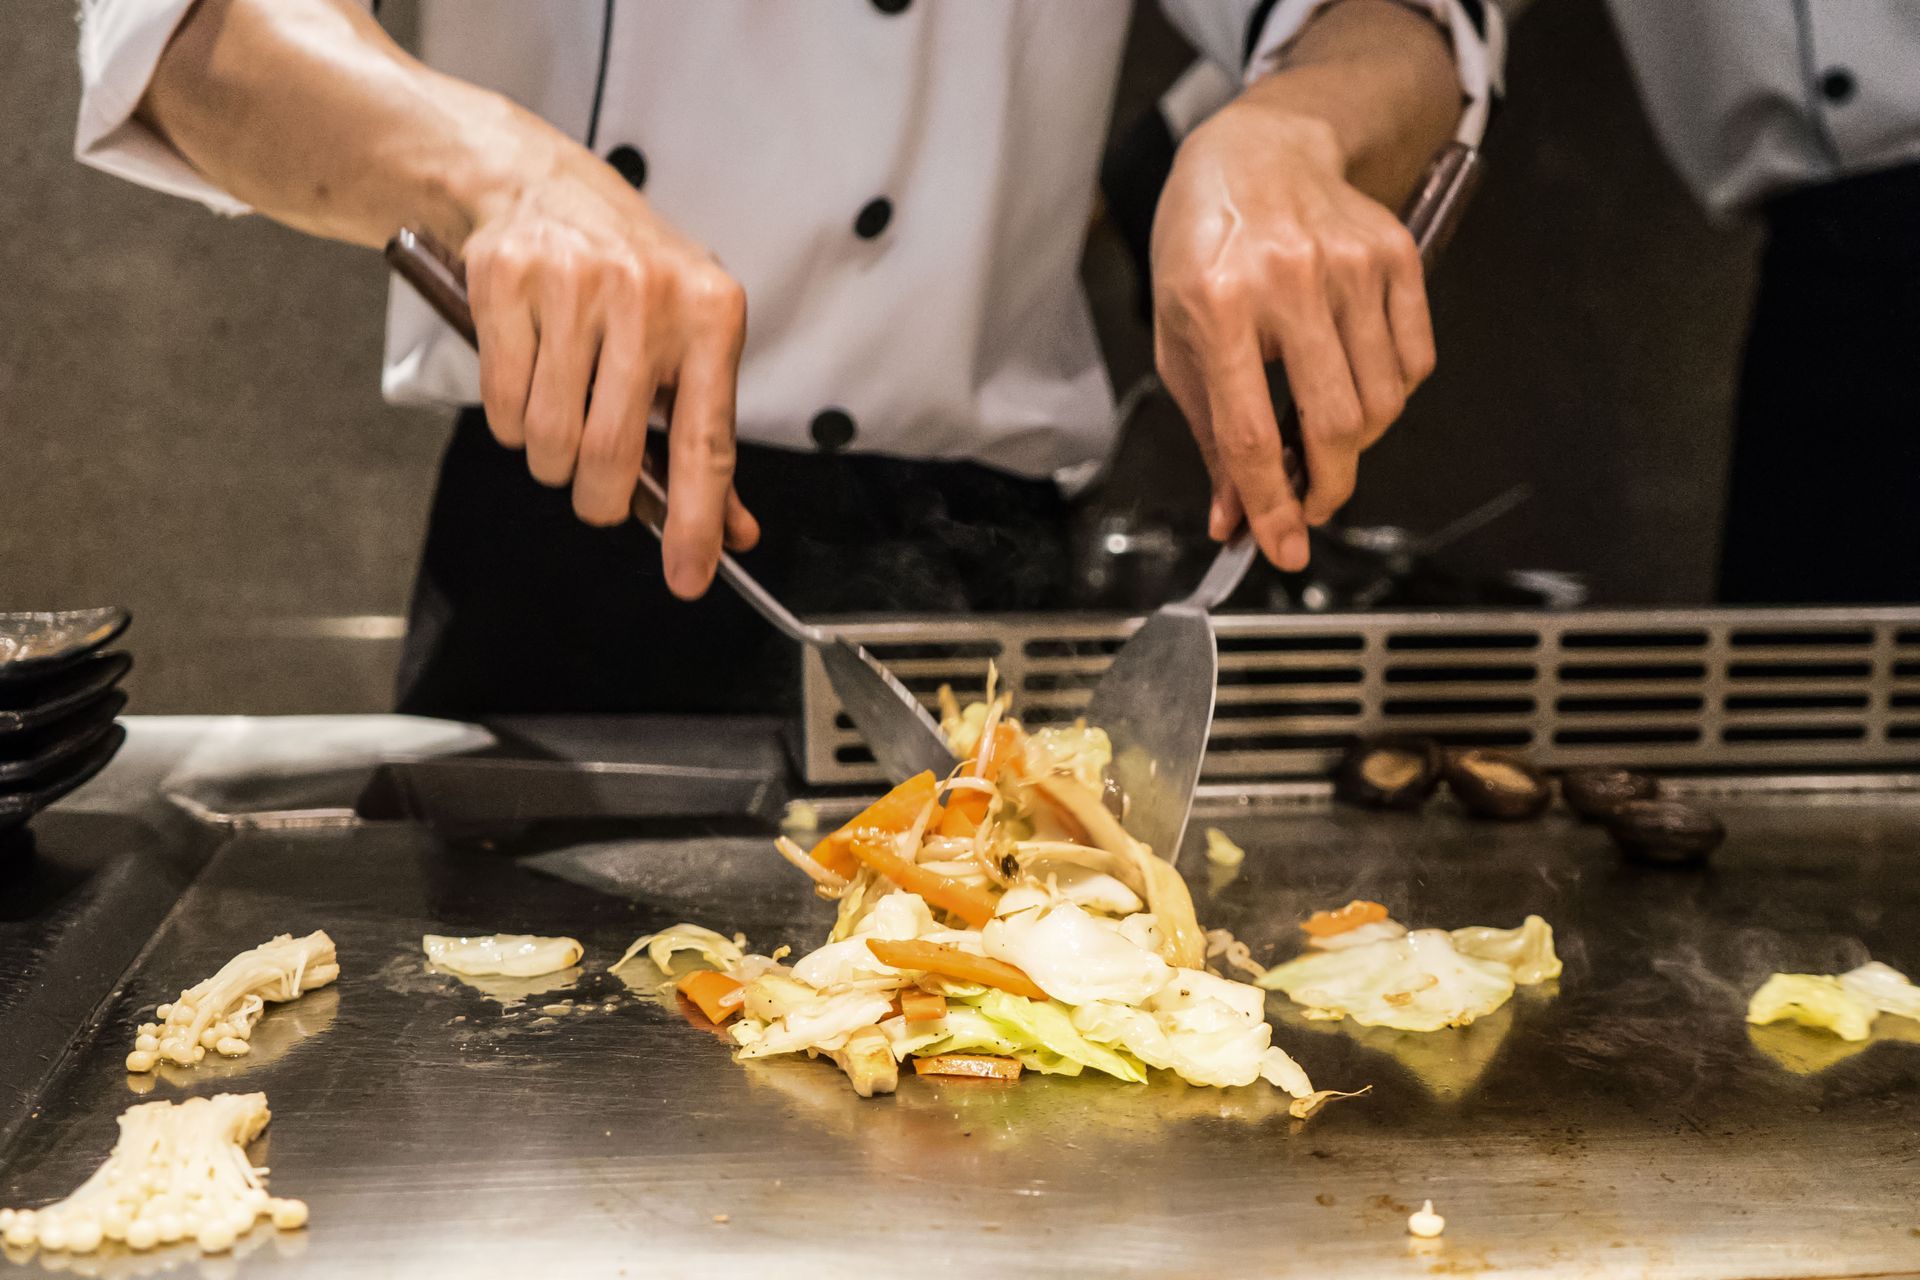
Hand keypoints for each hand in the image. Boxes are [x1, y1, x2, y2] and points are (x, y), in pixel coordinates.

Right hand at [462, 149, 758, 598]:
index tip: (689, 577)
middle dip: (598, 498)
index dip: (695, 521)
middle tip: (596, 495)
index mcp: (712, 315)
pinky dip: (509, 424)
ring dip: (550, 461)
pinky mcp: (507, 281)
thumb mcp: (689, 341)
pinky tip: (525, 388)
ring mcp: (574, 284)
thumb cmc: (631, 280)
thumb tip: (734, 532)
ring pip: (550, 436)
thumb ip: (706, 439)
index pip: (706, 442)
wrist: (543, 185)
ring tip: (560, 429)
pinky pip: (501, 403)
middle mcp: (648, 296)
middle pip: (612, 451)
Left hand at [1151, 88, 1434, 571]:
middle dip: (1326, 487)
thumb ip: (1211, 435)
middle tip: (1309, 507)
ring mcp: (1351, 264)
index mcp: (1218, 306)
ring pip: (1383, 401)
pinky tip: (1357, 384)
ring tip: (1323, 435)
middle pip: (1335, 424)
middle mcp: (1289, 281)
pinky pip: (1416, 359)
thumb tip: (1238, 518)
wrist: (1255, 151)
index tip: (1282, 549)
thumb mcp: (1180, 341)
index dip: (1271, 504)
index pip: (1252, 432)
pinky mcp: (1396, 254)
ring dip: (1357, 444)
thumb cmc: (1203, 248)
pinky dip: (1394, 395)